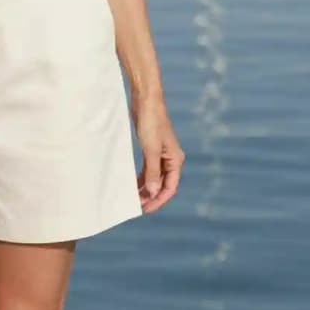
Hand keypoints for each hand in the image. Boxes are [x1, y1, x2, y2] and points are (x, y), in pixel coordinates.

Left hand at [130, 92, 184, 213]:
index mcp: (175, 160)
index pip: (169, 187)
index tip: (145, 209)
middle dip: (151, 196)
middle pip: (162, 184)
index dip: (158, 200)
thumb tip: (152, 192)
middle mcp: (171, 159)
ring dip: (146, 189)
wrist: (146, 100)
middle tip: (137, 207)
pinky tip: (133, 185)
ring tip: (134, 199)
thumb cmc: (151, 122)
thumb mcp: (150, 149)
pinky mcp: (152, 149)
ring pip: (155, 178)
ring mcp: (161, 154)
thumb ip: (151, 172)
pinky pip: (149, 169)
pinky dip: (142, 178)